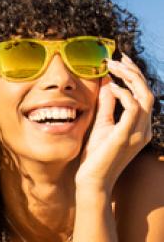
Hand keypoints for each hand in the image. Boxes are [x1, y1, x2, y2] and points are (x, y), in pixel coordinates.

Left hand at [75, 54, 153, 192]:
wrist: (92, 181)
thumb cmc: (96, 157)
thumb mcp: (102, 125)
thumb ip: (107, 106)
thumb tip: (107, 84)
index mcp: (141, 127)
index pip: (144, 95)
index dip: (135, 75)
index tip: (120, 61)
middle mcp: (144, 129)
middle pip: (148, 92)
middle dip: (134, 72)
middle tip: (117, 59)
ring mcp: (138, 134)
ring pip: (145, 96)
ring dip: (129, 78)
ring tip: (113, 68)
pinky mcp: (126, 137)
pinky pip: (133, 109)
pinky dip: (123, 94)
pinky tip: (110, 88)